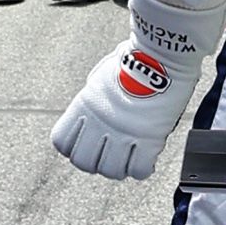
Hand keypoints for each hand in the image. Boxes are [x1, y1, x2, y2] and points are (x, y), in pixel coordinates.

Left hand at [53, 0, 210, 182]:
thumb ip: (93, 97)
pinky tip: (146, 159)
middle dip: (94, 164)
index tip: (84, 147)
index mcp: (86, 105)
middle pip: (83, 162)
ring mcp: (125, 132)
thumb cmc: (138, 58)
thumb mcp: (101, 76)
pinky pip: (139, 170)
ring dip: (119, 169)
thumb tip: (93, 107)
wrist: (163, 53)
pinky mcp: (150, 139)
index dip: (73, 148)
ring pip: (111, 171)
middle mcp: (101, 121)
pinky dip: (142, 169)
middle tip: (106, 158)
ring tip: (128, 160)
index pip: (62, 142)